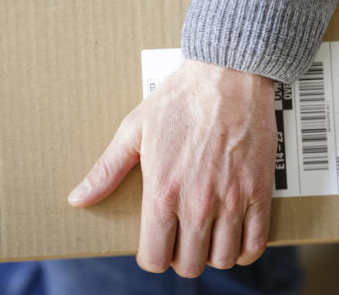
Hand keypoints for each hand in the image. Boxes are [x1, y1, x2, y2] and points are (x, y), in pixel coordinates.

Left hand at [68, 59, 276, 276]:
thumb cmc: (179, 98)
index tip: (157, 242)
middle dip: (182, 257)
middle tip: (183, 237)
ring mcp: (232, 199)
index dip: (153, 255)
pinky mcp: (260, 191)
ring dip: (213, 253)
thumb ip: (107, 170)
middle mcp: (197, 203)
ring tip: (208, 235)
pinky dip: (246, 249)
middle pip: (190, 265)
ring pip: (223, 258)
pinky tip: (236, 236)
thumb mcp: (134, 129)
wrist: (228, 73)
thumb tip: (78, 199)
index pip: (154, 258)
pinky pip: (256, 243)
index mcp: (162, 192)